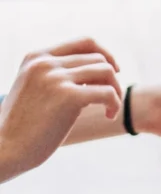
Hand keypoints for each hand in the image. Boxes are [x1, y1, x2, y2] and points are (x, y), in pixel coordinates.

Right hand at [0, 38, 122, 182]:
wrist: (4, 150)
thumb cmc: (22, 124)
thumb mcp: (35, 87)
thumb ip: (58, 73)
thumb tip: (104, 66)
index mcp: (36, 57)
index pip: (84, 42)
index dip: (105, 54)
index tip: (114, 70)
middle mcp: (44, 63)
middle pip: (98, 58)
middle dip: (111, 78)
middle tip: (111, 98)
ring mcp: (55, 78)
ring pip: (106, 71)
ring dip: (116, 90)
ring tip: (110, 108)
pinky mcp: (67, 97)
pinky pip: (108, 92)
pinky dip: (115, 103)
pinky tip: (109, 116)